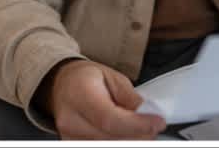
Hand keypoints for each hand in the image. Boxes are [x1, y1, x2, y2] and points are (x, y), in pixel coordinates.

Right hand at [40, 59, 166, 139]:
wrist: (62, 87)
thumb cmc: (85, 79)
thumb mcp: (113, 78)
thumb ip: (130, 98)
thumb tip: (148, 114)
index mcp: (79, 94)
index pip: (109, 118)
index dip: (137, 125)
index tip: (157, 122)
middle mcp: (70, 118)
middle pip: (111, 138)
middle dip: (139, 135)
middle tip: (152, 126)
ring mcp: (69, 136)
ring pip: (108, 146)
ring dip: (130, 140)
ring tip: (138, 129)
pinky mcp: (72, 145)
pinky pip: (101, 147)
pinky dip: (119, 142)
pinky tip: (125, 135)